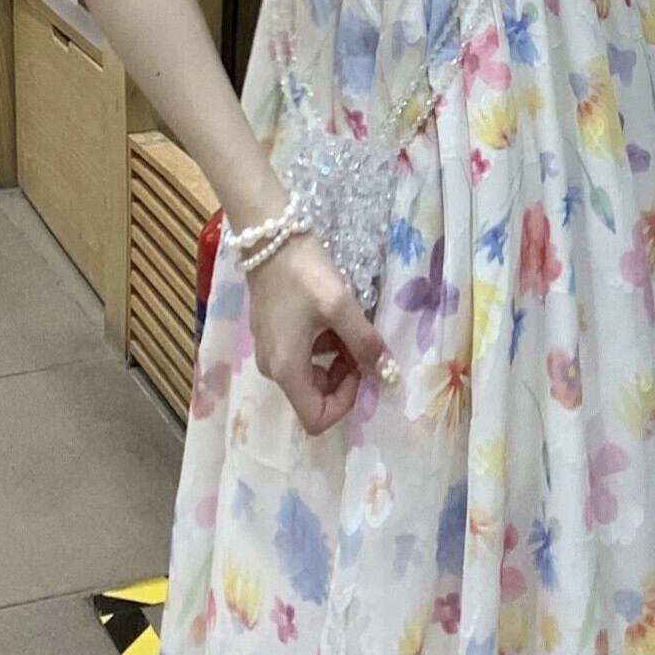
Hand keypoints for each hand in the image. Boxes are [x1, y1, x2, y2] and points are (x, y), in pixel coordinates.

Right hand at [249, 233, 389, 435]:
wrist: (267, 235)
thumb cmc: (302, 273)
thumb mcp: (340, 306)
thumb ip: (364, 342)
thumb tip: (386, 372)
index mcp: (286, 368)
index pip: (316, 418)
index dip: (346, 403)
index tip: (362, 370)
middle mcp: (273, 367)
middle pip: (313, 398)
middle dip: (344, 379)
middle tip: (361, 346)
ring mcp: (269, 350)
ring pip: (310, 375)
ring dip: (336, 360)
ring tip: (349, 326)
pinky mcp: (271, 333)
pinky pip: (301, 355)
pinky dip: (322, 346)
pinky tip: (332, 316)